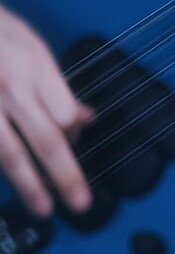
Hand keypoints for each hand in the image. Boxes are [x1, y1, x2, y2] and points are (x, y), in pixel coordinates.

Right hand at [0, 0, 96, 217]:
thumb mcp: (32, 45)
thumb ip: (57, 85)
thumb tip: (86, 117)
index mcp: (33, 67)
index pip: (65, 114)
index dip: (75, 136)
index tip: (76, 145)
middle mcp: (11, 89)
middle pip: (45, 139)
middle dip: (66, 176)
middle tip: (81, 203)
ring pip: (10, 155)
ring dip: (29, 185)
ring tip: (43, 208)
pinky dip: (1, 169)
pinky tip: (6, 186)